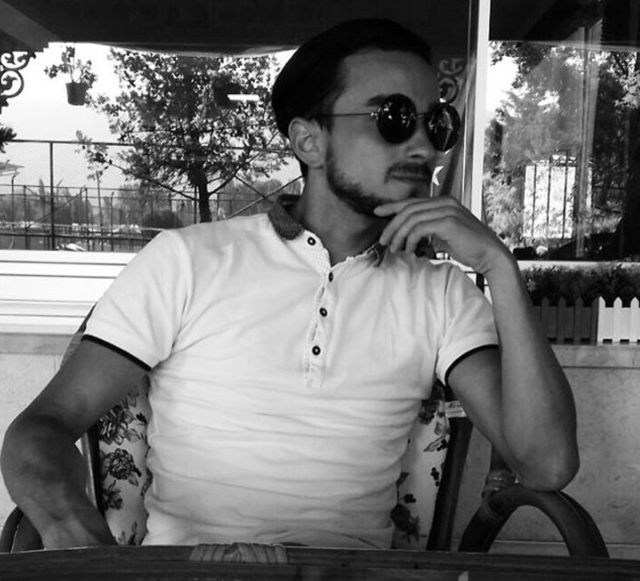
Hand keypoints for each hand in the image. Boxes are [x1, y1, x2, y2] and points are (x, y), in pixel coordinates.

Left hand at [374, 196, 511, 274]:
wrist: (490, 255)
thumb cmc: (468, 247)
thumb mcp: (444, 234)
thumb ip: (429, 229)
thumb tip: (409, 234)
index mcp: (443, 202)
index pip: (412, 202)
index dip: (392, 206)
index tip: (377, 212)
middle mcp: (444, 202)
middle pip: (408, 209)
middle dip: (392, 225)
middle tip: (383, 241)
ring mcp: (447, 211)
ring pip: (411, 219)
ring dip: (399, 235)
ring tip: (395, 249)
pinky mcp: (448, 223)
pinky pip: (419, 228)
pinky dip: (410, 239)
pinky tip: (409, 250)